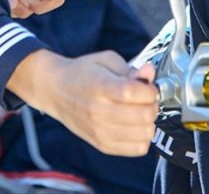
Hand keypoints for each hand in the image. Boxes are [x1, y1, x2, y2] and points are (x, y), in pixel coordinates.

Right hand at [7, 49, 157, 156]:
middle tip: (145, 99)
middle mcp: (99, 111)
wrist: (56, 91)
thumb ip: (130, 69)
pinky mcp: (102, 144)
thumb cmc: (82, 73)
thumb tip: (149, 73)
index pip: (135, 92)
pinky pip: (137, 149)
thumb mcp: (105, 60)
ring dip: (148, 121)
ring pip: (144, 133)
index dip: (150, 89)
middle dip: (152, 104)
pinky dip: (142, 137)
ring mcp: (100, 131)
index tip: (148, 86)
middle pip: (144, 115)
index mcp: (100, 86)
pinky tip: (134, 126)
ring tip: (139, 112)